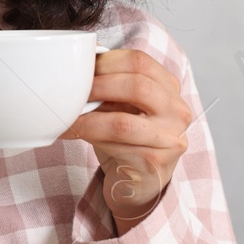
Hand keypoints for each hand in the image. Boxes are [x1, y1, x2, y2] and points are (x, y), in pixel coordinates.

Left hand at [61, 49, 191, 234]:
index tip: (83, 67)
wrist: (137, 182)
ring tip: (67, 113)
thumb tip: (79, 63)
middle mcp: (177, 111)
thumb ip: (110, 84)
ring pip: (123, 122)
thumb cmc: (127, 139)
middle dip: (98, 85)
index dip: (107, 60)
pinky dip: (88, 136)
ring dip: (88, 116)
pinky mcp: (154, 162)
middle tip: (73, 90)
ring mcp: (169, 139)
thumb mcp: (122, 105)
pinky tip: (70, 131)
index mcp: (169, 88)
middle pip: (137, 86)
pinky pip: (115, 146)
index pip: (140, 61)